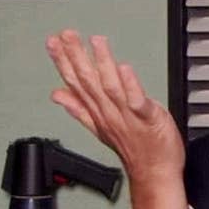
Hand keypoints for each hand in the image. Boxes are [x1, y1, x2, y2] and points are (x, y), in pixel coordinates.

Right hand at [46, 29, 188, 208]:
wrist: (155, 173)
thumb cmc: (135, 149)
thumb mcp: (101, 127)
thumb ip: (79, 108)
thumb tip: (57, 93)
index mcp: (97, 112)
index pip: (75, 83)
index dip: (62, 62)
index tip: (53, 42)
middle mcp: (108, 113)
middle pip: (88, 82)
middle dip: (76, 56)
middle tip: (66, 35)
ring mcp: (127, 116)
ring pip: (109, 87)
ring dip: (101, 64)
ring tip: (96, 41)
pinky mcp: (148, 119)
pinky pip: (137, 101)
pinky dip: (130, 85)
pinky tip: (124, 68)